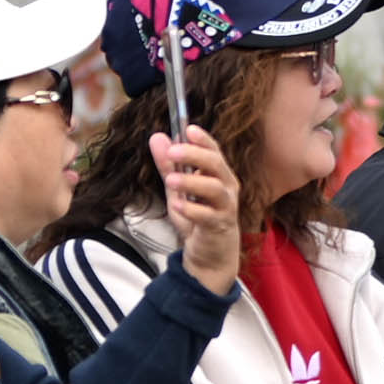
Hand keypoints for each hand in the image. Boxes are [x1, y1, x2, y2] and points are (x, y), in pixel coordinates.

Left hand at [153, 124, 244, 291]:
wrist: (210, 254)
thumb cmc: (197, 218)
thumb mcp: (178, 190)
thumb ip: (168, 165)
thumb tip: (157, 137)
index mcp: (218, 174)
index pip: (213, 150)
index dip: (203, 139)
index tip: (188, 129)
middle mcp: (226, 187)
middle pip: (216, 164)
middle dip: (194, 155)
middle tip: (172, 151)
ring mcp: (225, 206)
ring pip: (214, 188)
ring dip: (192, 182)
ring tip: (171, 180)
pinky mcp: (219, 226)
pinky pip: (208, 215)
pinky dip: (192, 210)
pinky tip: (177, 205)